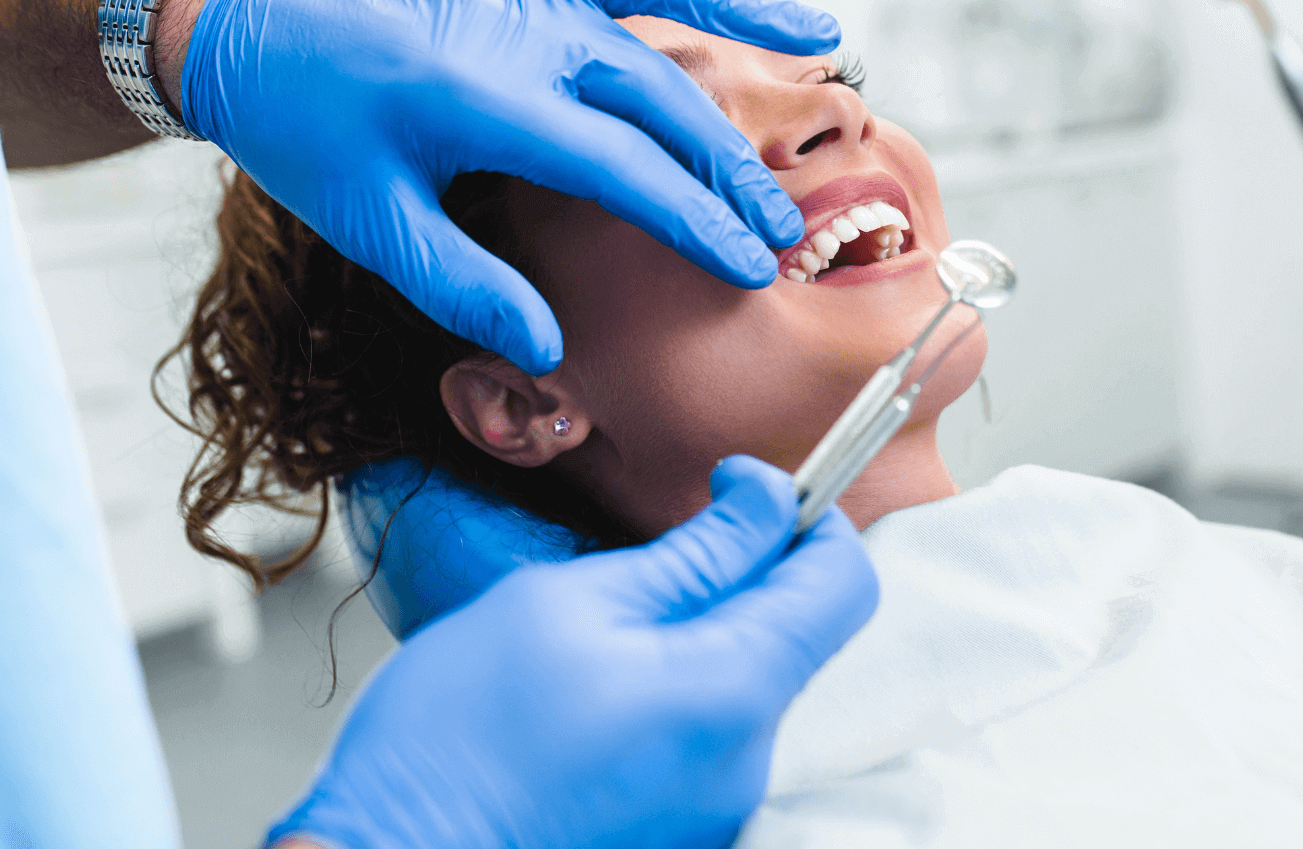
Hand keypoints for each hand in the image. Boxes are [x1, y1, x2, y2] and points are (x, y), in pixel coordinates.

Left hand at [178, 0, 838, 373]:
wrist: (242, 21)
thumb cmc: (302, 124)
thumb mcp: (370, 221)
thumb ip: (463, 284)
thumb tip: (548, 347)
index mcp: (487, 100)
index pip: (624, 169)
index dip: (695, 220)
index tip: (748, 263)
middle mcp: (522, 27)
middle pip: (659, 95)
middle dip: (730, 164)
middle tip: (785, 223)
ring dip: (743, 9)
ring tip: (823, 34)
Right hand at [267, 455, 877, 848]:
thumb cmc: (461, 735)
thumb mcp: (575, 602)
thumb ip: (693, 554)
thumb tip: (763, 501)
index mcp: (732, 693)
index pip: (841, 583)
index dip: (809, 516)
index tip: (747, 487)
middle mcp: (745, 762)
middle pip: (797, 632)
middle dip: (747, 571)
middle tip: (659, 546)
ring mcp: (716, 804)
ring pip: (746, 679)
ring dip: (700, 630)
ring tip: (603, 628)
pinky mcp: (682, 827)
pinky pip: (709, 730)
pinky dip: (676, 685)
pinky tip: (595, 687)